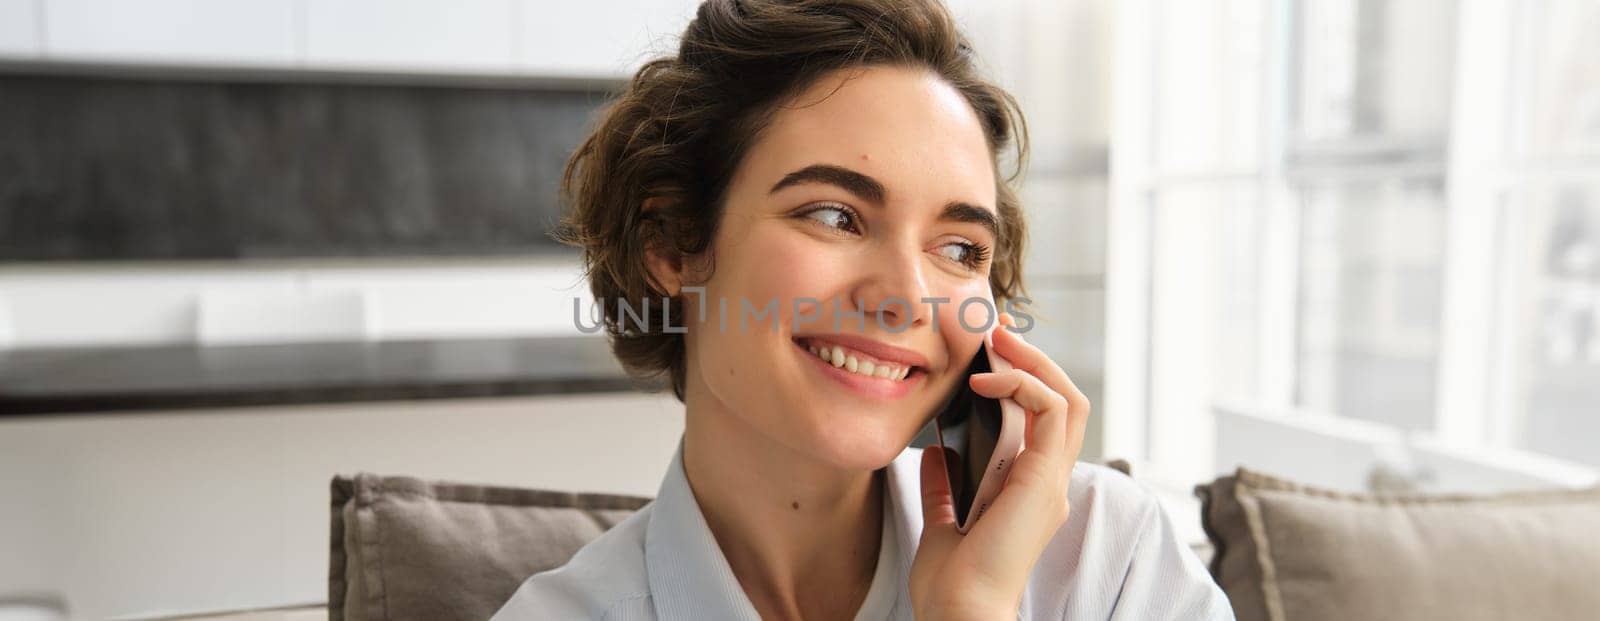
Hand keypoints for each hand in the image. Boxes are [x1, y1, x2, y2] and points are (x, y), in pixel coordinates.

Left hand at [909, 313, 1092, 619]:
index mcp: (1030, 491)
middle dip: (1032, 359)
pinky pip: (1053, 411)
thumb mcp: (943, 521)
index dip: (1022, 380)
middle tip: (995, 332)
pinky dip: (1024, 384)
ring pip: (1068, 399)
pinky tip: (987, 379)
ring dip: (1033, 362)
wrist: (960, 611)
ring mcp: (1052, 481)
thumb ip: (945, 487)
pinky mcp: (1046, 479)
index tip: (986, 354)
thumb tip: (938, 451)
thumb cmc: (951, 582)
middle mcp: (1048, 483)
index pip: (1043, 421)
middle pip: (1063, 402)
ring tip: (998, 340)